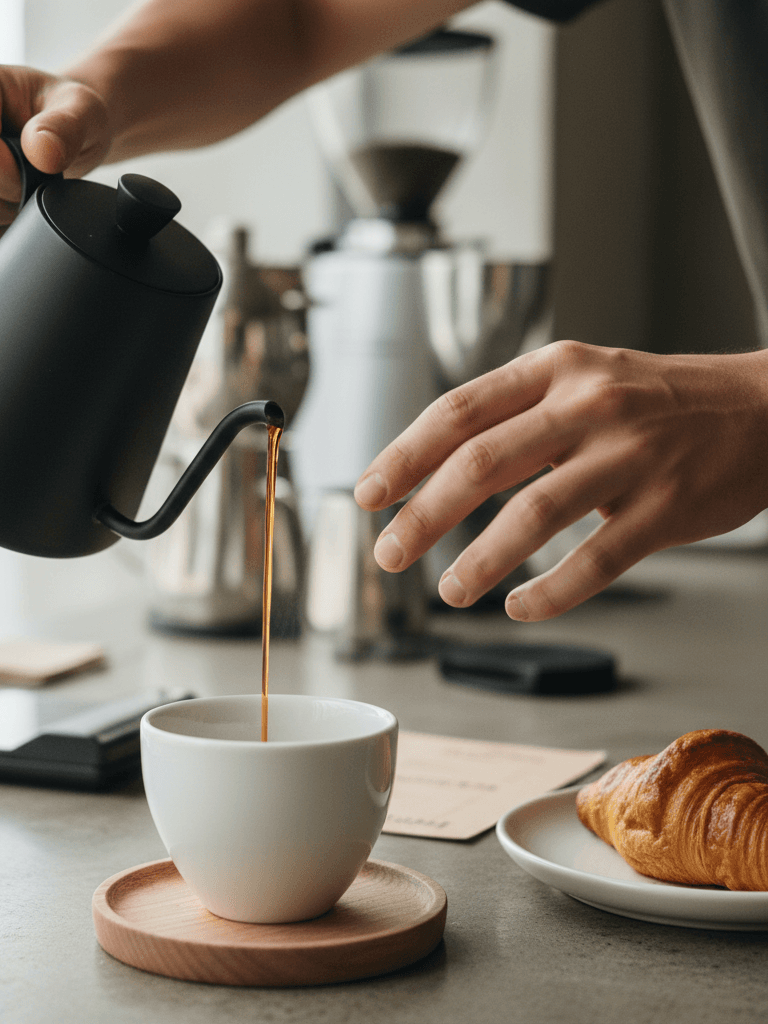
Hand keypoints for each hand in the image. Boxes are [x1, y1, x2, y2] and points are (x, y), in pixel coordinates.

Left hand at [354, 340, 767, 620]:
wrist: (766, 409)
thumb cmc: (656, 401)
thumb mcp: (581, 379)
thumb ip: (514, 414)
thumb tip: (431, 468)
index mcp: (555, 369)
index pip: (458, 410)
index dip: (404, 455)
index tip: (369, 494)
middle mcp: (588, 404)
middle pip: (481, 462)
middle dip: (423, 514)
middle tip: (390, 552)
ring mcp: (631, 455)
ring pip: (534, 513)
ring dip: (480, 559)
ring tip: (449, 590)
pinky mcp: (668, 507)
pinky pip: (597, 559)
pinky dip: (551, 591)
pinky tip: (520, 606)